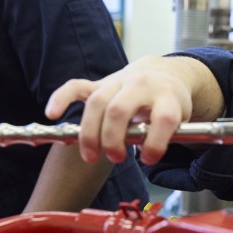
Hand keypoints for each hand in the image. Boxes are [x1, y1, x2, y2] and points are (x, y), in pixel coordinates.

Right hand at [46, 56, 215, 164]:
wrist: (165, 73)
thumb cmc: (170, 103)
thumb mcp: (179, 120)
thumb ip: (164, 136)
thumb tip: (141, 152)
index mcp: (168, 95)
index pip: (162, 117)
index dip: (155, 142)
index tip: (148, 159)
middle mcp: (142, 85)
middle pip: (119, 109)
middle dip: (112, 139)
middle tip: (116, 158)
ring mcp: (119, 81)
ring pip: (97, 103)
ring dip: (90, 133)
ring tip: (91, 156)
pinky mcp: (102, 83)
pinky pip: (77, 86)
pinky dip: (61, 98)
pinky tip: (52, 114)